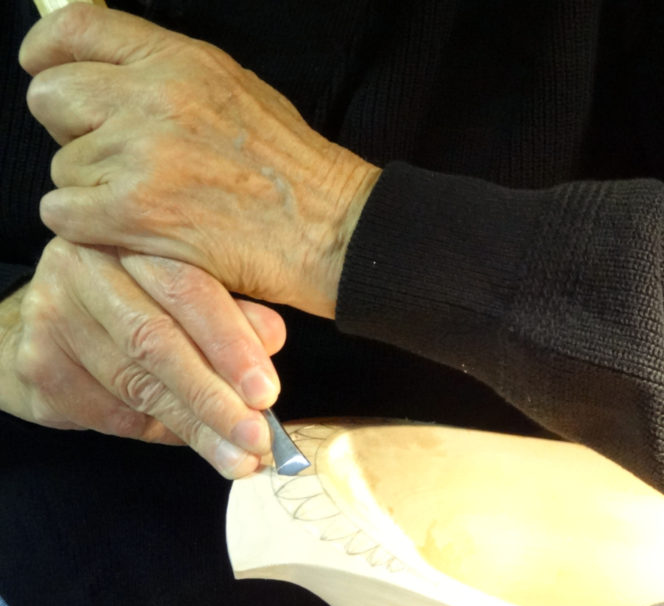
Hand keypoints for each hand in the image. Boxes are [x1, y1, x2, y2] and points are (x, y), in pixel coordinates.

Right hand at [0, 238, 285, 477]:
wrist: (55, 329)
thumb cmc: (145, 306)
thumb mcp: (194, 299)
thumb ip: (233, 312)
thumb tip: (273, 338)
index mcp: (134, 237)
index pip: (188, 289)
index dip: (231, 345)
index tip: (267, 394)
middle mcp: (84, 265)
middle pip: (157, 341)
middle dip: (214, 399)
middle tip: (257, 439)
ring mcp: (52, 313)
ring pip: (136, 384)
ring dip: (197, 429)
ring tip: (240, 459)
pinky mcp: (37, 363)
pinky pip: (109, 410)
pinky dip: (159, 432)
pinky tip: (194, 442)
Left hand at [19, 4, 379, 318]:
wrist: (333, 230)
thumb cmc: (294, 172)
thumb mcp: (238, 91)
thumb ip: (168, 76)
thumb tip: (106, 74)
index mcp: (181, 63)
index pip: (76, 31)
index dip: (47, 53)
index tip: (46, 70)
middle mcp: (154, 98)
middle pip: (53, 97)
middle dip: (73, 131)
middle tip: (115, 158)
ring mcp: (141, 155)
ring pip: (62, 166)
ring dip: (91, 190)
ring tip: (149, 204)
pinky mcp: (136, 212)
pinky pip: (63, 213)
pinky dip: (89, 229)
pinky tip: (133, 231)